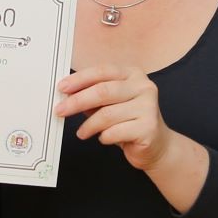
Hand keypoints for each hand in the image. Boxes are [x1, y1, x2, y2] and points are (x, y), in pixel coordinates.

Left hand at [55, 66, 173, 171]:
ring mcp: (148, 106)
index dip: (80, 79)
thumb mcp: (110, 104)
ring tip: (82, 132)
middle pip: (103, 91)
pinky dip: (103, 137)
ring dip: (88, 125)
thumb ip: (93, 95)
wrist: (156, 146)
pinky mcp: (148, 127)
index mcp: (133, 74)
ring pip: (107, 114)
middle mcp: (143, 86)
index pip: (102, 71)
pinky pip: (114, 132)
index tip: (62, 88)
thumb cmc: (129, 122)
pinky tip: (104, 138)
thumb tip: (67, 94)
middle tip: (60, 110)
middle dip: (77, 101)